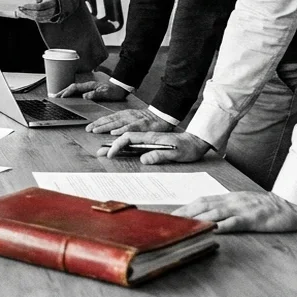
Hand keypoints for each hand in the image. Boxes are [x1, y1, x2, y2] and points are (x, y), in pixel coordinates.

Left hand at [15, 0, 58, 23]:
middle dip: (27, 12)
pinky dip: (31, 17)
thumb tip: (23, 6)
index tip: (22, 5)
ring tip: (20, 12)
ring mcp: (50, 16)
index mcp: (51, 3)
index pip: (39, 6)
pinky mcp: (47, 19)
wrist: (56, 1)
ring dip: (28, 15)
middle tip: (19, 9)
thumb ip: (34, 1)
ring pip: (37, 18)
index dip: (30, 6)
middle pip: (38, 14)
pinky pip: (38, 20)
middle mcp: (52, 11)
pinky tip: (25, 14)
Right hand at [49, 70, 124, 100]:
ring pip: (73, 90)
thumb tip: (85, 96)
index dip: (67, 92)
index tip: (61, 97)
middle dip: (62, 92)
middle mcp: (87, 86)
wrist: (120, 88)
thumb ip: (96, 94)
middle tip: (54, 97)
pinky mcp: (89, 91)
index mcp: (89, 85)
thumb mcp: (106, 94)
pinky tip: (69, 99)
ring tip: (58, 98)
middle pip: (72, 88)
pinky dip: (71, 94)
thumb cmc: (114, 91)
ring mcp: (88, 88)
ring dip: (65, 93)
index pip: (75, 88)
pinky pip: (77, 92)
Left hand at [88, 108, 175, 133]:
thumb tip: (112, 132)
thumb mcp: (132, 120)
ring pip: (117, 123)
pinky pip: (130, 127)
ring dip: (105, 127)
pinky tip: (114, 133)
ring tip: (95, 131)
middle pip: (110, 120)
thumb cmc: (146, 120)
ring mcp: (134, 119)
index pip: (108, 118)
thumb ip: (122, 125)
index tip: (88, 128)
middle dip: (98, 125)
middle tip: (87, 130)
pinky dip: (122, 130)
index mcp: (124, 115)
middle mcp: (127, 116)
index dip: (98, 122)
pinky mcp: (141, 124)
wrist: (162, 116)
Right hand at [95, 131, 211, 163]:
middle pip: (124, 138)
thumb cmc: (188, 148)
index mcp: (151, 137)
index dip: (118, 145)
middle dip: (111, 145)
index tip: (111, 154)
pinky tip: (118, 149)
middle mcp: (147, 136)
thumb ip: (160, 155)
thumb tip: (143, 159)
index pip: (129, 138)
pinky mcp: (151, 143)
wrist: (198, 142)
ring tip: (102, 149)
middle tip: (99, 152)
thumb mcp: (176, 153)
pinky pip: (133, 142)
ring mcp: (149, 139)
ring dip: (114, 143)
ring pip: (127, 139)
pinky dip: (123, 144)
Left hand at [173, 192, 296, 232]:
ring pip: (215, 212)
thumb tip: (208, 214)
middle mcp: (231, 201)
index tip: (170, 214)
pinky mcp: (252, 218)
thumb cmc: (265, 206)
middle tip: (167, 221)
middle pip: (203, 205)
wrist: (289, 205)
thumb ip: (226, 207)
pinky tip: (212, 230)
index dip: (185, 207)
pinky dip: (222, 226)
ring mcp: (241, 209)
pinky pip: (235, 222)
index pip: (202, 201)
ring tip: (182, 225)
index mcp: (228, 198)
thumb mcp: (242, 203)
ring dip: (197, 218)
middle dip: (184, 213)